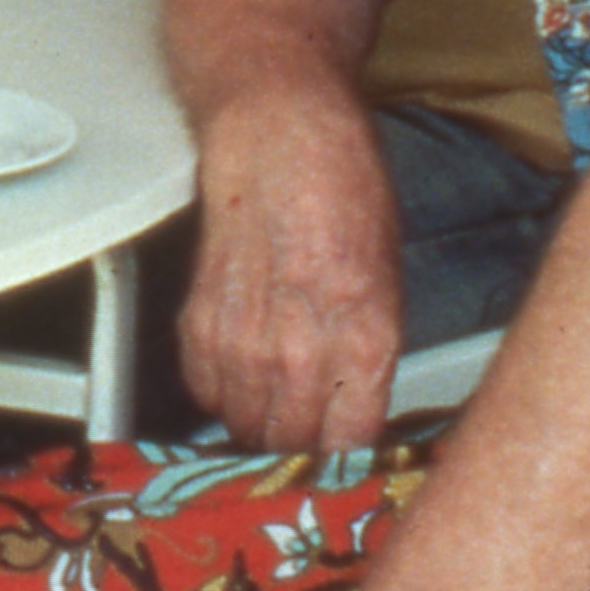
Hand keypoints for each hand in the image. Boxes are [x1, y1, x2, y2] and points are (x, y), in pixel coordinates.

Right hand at [178, 87, 418, 453]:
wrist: (279, 133)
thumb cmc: (342, 189)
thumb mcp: (388, 276)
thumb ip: (371, 350)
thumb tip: (358, 404)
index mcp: (364, 338)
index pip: (349, 445)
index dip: (347, 457)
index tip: (346, 452)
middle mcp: (302, 348)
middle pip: (293, 445)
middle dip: (304, 445)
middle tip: (310, 430)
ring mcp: (245, 340)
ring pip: (246, 426)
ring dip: (261, 422)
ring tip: (276, 400)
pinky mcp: (201, 323)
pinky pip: (207, 390)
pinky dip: (223, 389)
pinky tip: (243, 367)